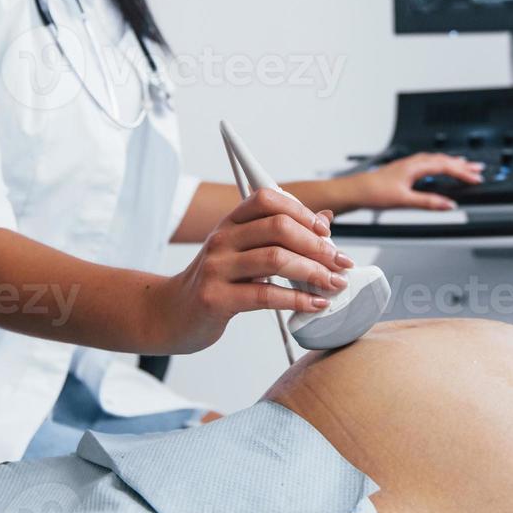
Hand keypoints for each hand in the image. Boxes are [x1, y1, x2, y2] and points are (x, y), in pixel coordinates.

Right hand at [156, 189, 354, 353]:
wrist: (172, 314)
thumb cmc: (216, 282)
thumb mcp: (245, 252)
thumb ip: (281, 235)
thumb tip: (325, 220)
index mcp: (230, 222)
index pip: (268, 199)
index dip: (302, 211)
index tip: (326, 233)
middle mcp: (222, 239)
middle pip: (278, 227)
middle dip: (317, 246)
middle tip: (340, 263)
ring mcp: (217, 268)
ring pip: (276, 259)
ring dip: (313, 272)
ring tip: (333, 284)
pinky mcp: (216, 298)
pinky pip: (265, 295)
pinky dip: (297, 299)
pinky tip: (314, 303)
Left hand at [348, 153, 484, 210]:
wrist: (357, 190)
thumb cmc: (375, 192)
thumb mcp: (405, 201)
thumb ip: (428, 202)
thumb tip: (449, 204)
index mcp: (416, 167)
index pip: (446, 166)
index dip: (463, 172)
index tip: (476, 178)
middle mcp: (413, 162)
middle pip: (444, 160)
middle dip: (463, 165)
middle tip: (479, 169)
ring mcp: (409, 164)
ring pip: (436, 159)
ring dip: (452, 162)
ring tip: (466, 164)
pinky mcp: (405, 169)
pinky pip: (429, 162)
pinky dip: (440, 163)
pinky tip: (440, 167)